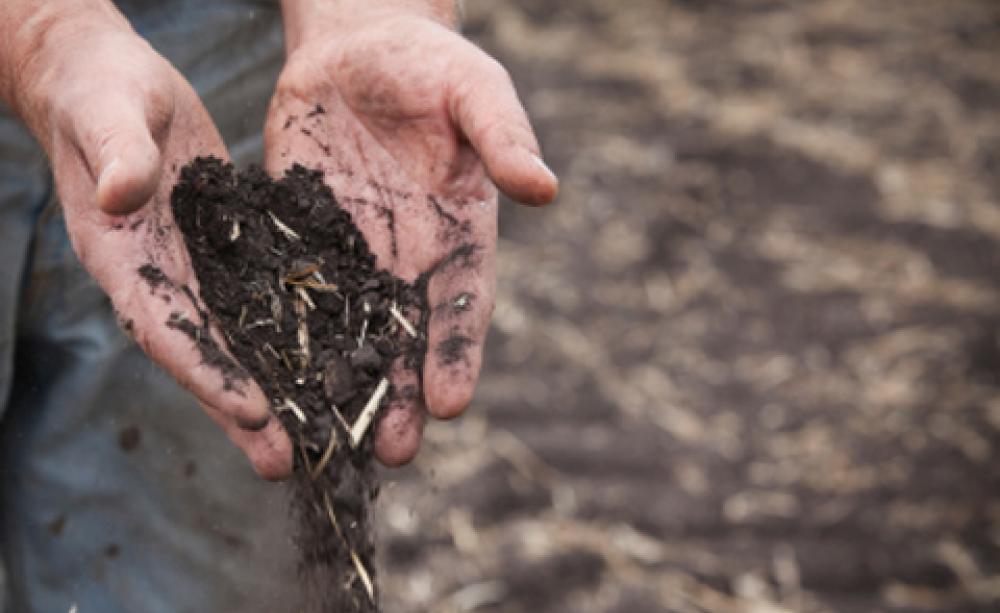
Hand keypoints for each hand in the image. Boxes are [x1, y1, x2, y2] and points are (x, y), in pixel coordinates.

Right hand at [10, 6, 291, 477]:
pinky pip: (260, 300)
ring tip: (315, 437)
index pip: (164, 326)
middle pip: (205, 354)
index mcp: (122, 255)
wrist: (111, 83)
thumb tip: (123, 194)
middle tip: (289, 461)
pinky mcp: (226, 250)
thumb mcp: (108, 111)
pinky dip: (289, 335)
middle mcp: (158, 276)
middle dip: (245, 409)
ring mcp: (192, 270)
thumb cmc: (100, 91)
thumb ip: (117, 153)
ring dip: (274, 388)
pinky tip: (328, 362)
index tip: (251, 410)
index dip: (206, 371)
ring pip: (237, 339)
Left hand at [266, 2, 557, 464]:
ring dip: (346, 386)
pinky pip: (296, 296)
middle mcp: (409, 256)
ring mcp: (353, 253)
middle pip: (407, 336)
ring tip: (337, 442)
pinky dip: (289, 341)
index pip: (462, 304)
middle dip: (402, 395)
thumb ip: (503, 137)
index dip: (457, 354)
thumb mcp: (472, 89)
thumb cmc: (427, 62)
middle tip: (394, 452)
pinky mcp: (301, 239)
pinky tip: (278, 383)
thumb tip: (545, 189)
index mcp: (459, 232)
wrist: (354, 43)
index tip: (452, 404)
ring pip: (351, 332)